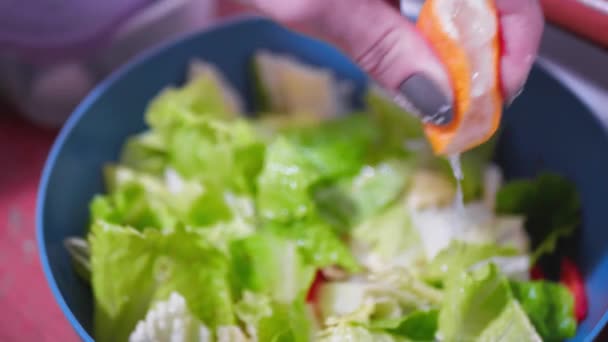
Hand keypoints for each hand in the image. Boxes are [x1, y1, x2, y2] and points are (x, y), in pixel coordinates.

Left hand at [241, 0, 542, 118]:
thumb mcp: (326, 7)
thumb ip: (386, 51)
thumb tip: (438, 104)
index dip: (516, 47)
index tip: (494, 99)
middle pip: (493, 2)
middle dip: (486, 55)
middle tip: (466, 105)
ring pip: (464, 4)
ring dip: (459, 48)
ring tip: (444, 90)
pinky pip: (433, 2)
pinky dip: (432, 31)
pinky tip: (419, 57)